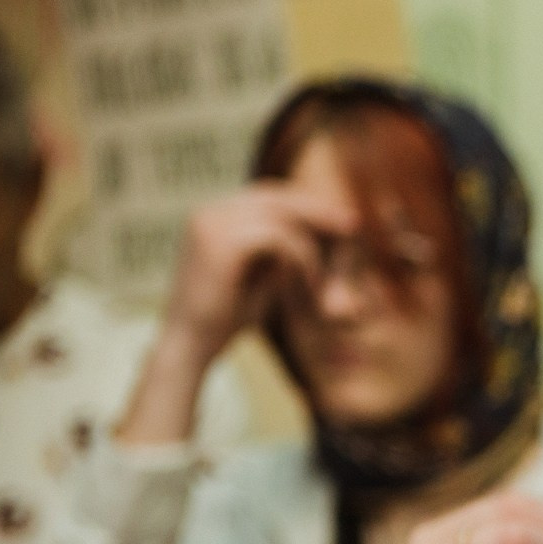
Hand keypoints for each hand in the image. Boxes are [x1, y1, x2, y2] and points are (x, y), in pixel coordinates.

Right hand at [121, 185, 355, 446]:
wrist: (189, 348)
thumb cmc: (225, 320)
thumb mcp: (261, 277)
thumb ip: (281, 252)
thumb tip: (317, 235)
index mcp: (213, 215)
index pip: (269, 195)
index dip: (307, 205)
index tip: (341, 220)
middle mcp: (209, 211)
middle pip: (278, 196)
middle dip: (319, 212)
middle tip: (353, 226)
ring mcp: (211, 223)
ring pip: (283, 216)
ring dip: (315, 245)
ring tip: (328, 276)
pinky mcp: (221, 243)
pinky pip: (280, 238)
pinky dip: (305, 260)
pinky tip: (312, 286)